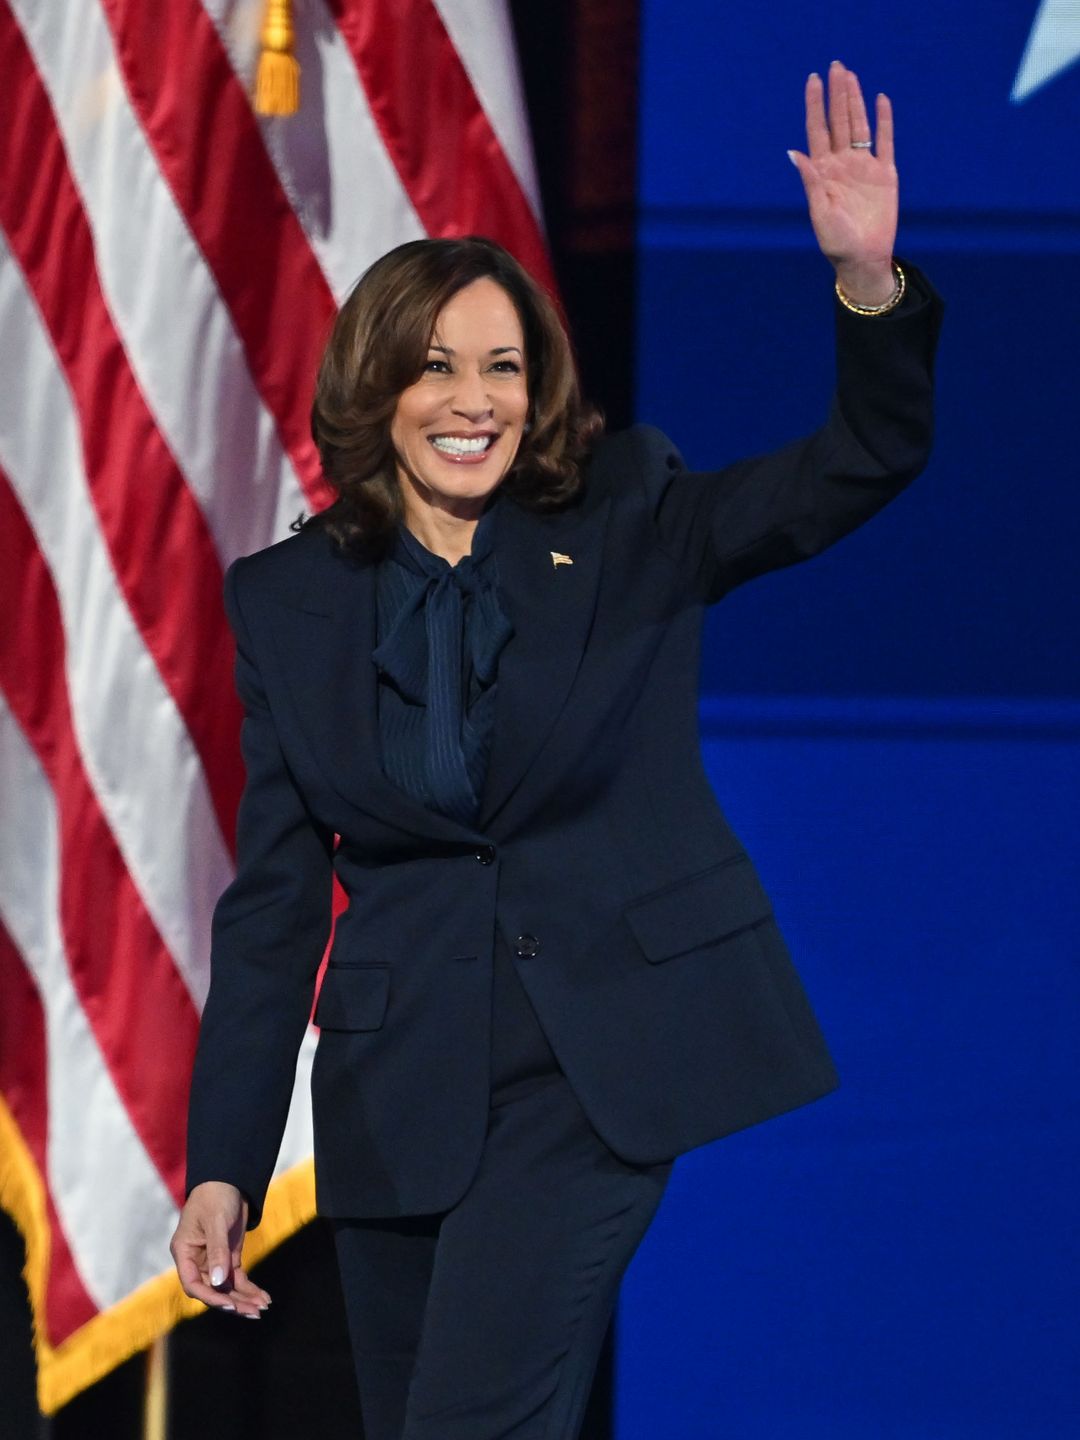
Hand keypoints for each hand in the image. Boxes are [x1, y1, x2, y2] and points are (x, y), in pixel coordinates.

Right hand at [170, 1181, 270, 1317]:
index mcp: (184, 1252)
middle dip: (232, 1302)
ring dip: (243, 1299)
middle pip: (212, 1290)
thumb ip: (217, 1252)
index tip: (228, 1303)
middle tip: (252, 1312)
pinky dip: (249, 1289)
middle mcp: (197, 1261)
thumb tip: (219, 1283)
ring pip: (226, 1288)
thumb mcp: (216, 1222)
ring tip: (262, 1308)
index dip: (209, 1296)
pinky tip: (263, 1298)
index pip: (193, 1283)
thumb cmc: (215, 1197)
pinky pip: (237, 1280)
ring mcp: (213, 1261)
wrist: (228, 1181)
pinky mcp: (229, 1259)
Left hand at [788, 60, 898, 306]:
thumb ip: (811, 182)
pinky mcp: (885, 175)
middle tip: (836, 66)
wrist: (863, 260)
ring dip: (856, 101)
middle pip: (839, 122)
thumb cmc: (836, 243)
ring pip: (859, 126)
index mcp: (823, 173)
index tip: (813, 80)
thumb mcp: (820, 213)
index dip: (815, 105)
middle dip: (837, 94)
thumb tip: (794, 152)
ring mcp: (863, 167)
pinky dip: (883, 121)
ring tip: (852, 76)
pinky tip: (880, 100)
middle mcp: (842, 165)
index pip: (817, 131)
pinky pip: (885, 142)